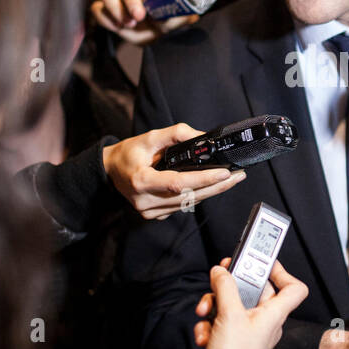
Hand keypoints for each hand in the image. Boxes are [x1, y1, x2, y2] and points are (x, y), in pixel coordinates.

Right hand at [92, 0, 197, 44]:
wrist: (147, 36)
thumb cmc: (160, 24)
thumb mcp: (171, 23)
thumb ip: (179, 18)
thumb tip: (193, 16)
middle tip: (139, 16)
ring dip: (114, 6)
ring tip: (126, 24)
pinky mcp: (104, 9)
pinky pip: (97, 8)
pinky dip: (105, 18)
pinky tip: (117, 28)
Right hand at [103, 124, 244, 218]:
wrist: (109, 171)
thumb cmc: (128, 153)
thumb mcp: (148, 137)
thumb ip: (174, 134)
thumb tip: (202, 137)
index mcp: (142, 181)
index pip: (178, 183)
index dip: (203, 179)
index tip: (225, 173)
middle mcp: (146, 201)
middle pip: (189, 197)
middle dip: (217, 186)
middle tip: (238, 176)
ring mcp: (150, 211)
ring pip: (188, 203)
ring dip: (211, 191)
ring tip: (231, 179)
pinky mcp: (154, 215)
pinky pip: (182, 206)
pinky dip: (197, 196)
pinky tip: (211, 186)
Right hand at [194, 258, 308, 348]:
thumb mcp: (229, 315)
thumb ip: (226, 287)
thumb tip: (221, 271)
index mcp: (274, 314)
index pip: (294, 288)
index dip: (282, 271)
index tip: (261, 260)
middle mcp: (265, 322)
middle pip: (254, 291)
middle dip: (231, 287)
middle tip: (218, 278)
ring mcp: (249, 332)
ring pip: (234, 305)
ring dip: (214, 306)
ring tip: (204, 313)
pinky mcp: (234, 340)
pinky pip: (223, 321)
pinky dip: (211, 324)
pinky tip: (204, 335)